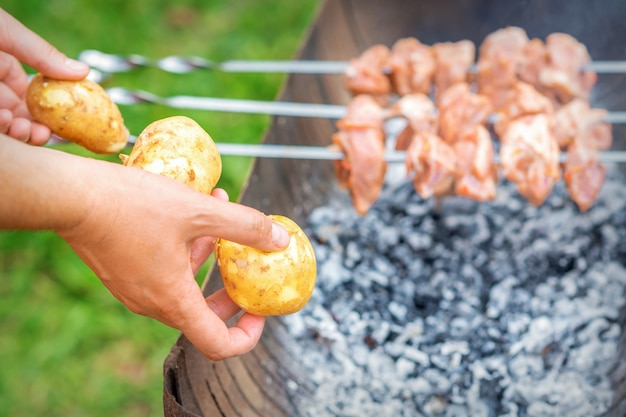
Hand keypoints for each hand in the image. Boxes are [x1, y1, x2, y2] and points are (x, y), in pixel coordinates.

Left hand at [0, 8, 88, 143]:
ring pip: (3, 127)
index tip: (61, 125)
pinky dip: (1, 130)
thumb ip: (41, 54)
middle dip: (31, 129)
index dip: (47, 113)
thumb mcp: (4, 32)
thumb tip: (82, 71)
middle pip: (17, 116)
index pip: (30, 95)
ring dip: (15, 132)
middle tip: (41, 134)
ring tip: (19, 127)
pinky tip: (4, 122)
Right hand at [55, 160, 289, 360]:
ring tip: (222, 215)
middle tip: (247, 269)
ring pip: (184, 285)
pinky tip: (194, 210)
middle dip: (230, 292)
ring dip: (209, 256)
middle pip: (203, 314)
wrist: (70, 196)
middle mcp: (152, 303)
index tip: (260, 310)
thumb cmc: (132, 205)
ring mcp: (134, 289)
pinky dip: (185, 249)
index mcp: (173, 301)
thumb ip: (244, 226)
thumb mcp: (199, 212)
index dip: (247, 334)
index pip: (218, 344)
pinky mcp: (123, 271)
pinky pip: (164, 271)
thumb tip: (279, 240)